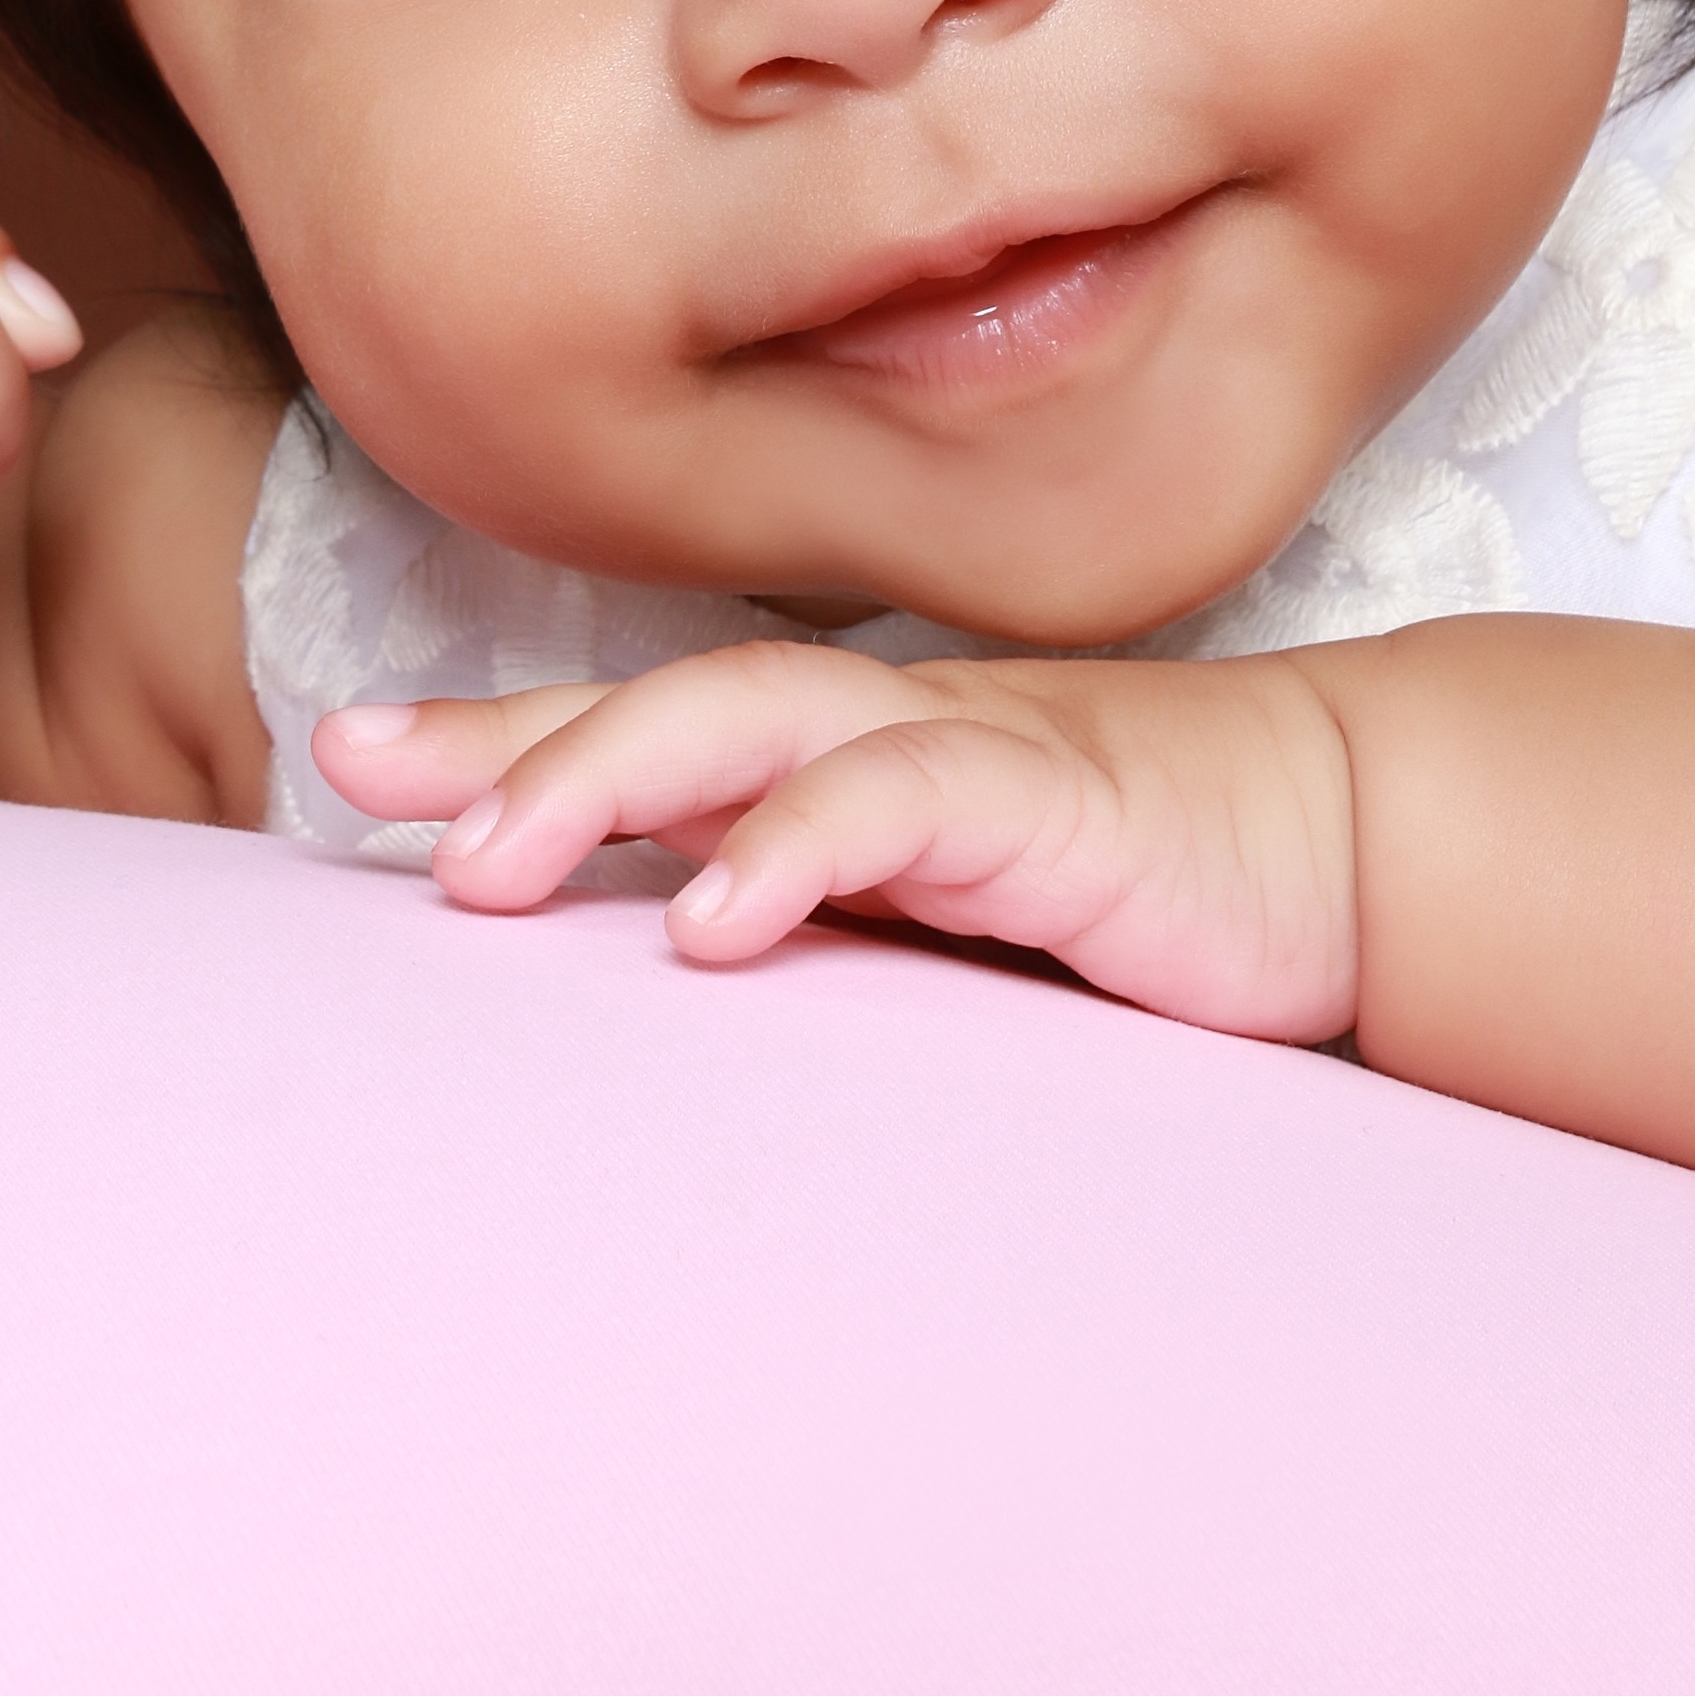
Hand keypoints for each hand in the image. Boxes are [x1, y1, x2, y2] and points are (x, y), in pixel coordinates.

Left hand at [313, 639, 1362, 1039]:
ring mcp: (967, 747)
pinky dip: (802, 844)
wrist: (1350, 845)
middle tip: (365, 784)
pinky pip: (906, 799)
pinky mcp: (1057, 801)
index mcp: (844, 756)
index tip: (344, 757)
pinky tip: (716, 920)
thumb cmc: (1134, 893)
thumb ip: (821, 931)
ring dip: (609, 776)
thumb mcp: (946, 924)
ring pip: (755, 717)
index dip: (498, 732)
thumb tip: (661, 995)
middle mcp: (883, 727)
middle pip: (662, 700)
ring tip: (489, 866)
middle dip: (511, 740)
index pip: (641, 726)